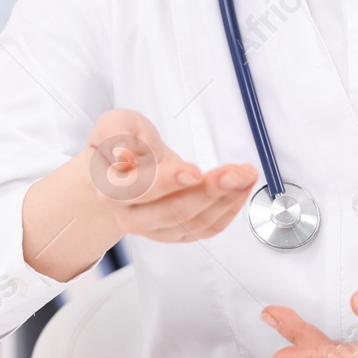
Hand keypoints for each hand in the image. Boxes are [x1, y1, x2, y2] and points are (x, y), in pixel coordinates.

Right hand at [84, 109, 258, 243]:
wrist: (125, 167)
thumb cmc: (123, 143)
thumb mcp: (115, 124)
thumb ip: (114, 135)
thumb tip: (122, 155)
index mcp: (111, 190)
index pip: (139, 190)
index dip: (169, 182)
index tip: (194, 171)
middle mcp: (132, 216)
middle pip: (173, 212)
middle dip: (210, 192)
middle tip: (235, 173)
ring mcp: (155, 229)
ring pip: (195, 223)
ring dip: (227, 199)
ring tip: (246, 174)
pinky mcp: (177, 233)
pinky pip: (207, 228)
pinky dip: (230, 209)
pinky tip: (242, 188)